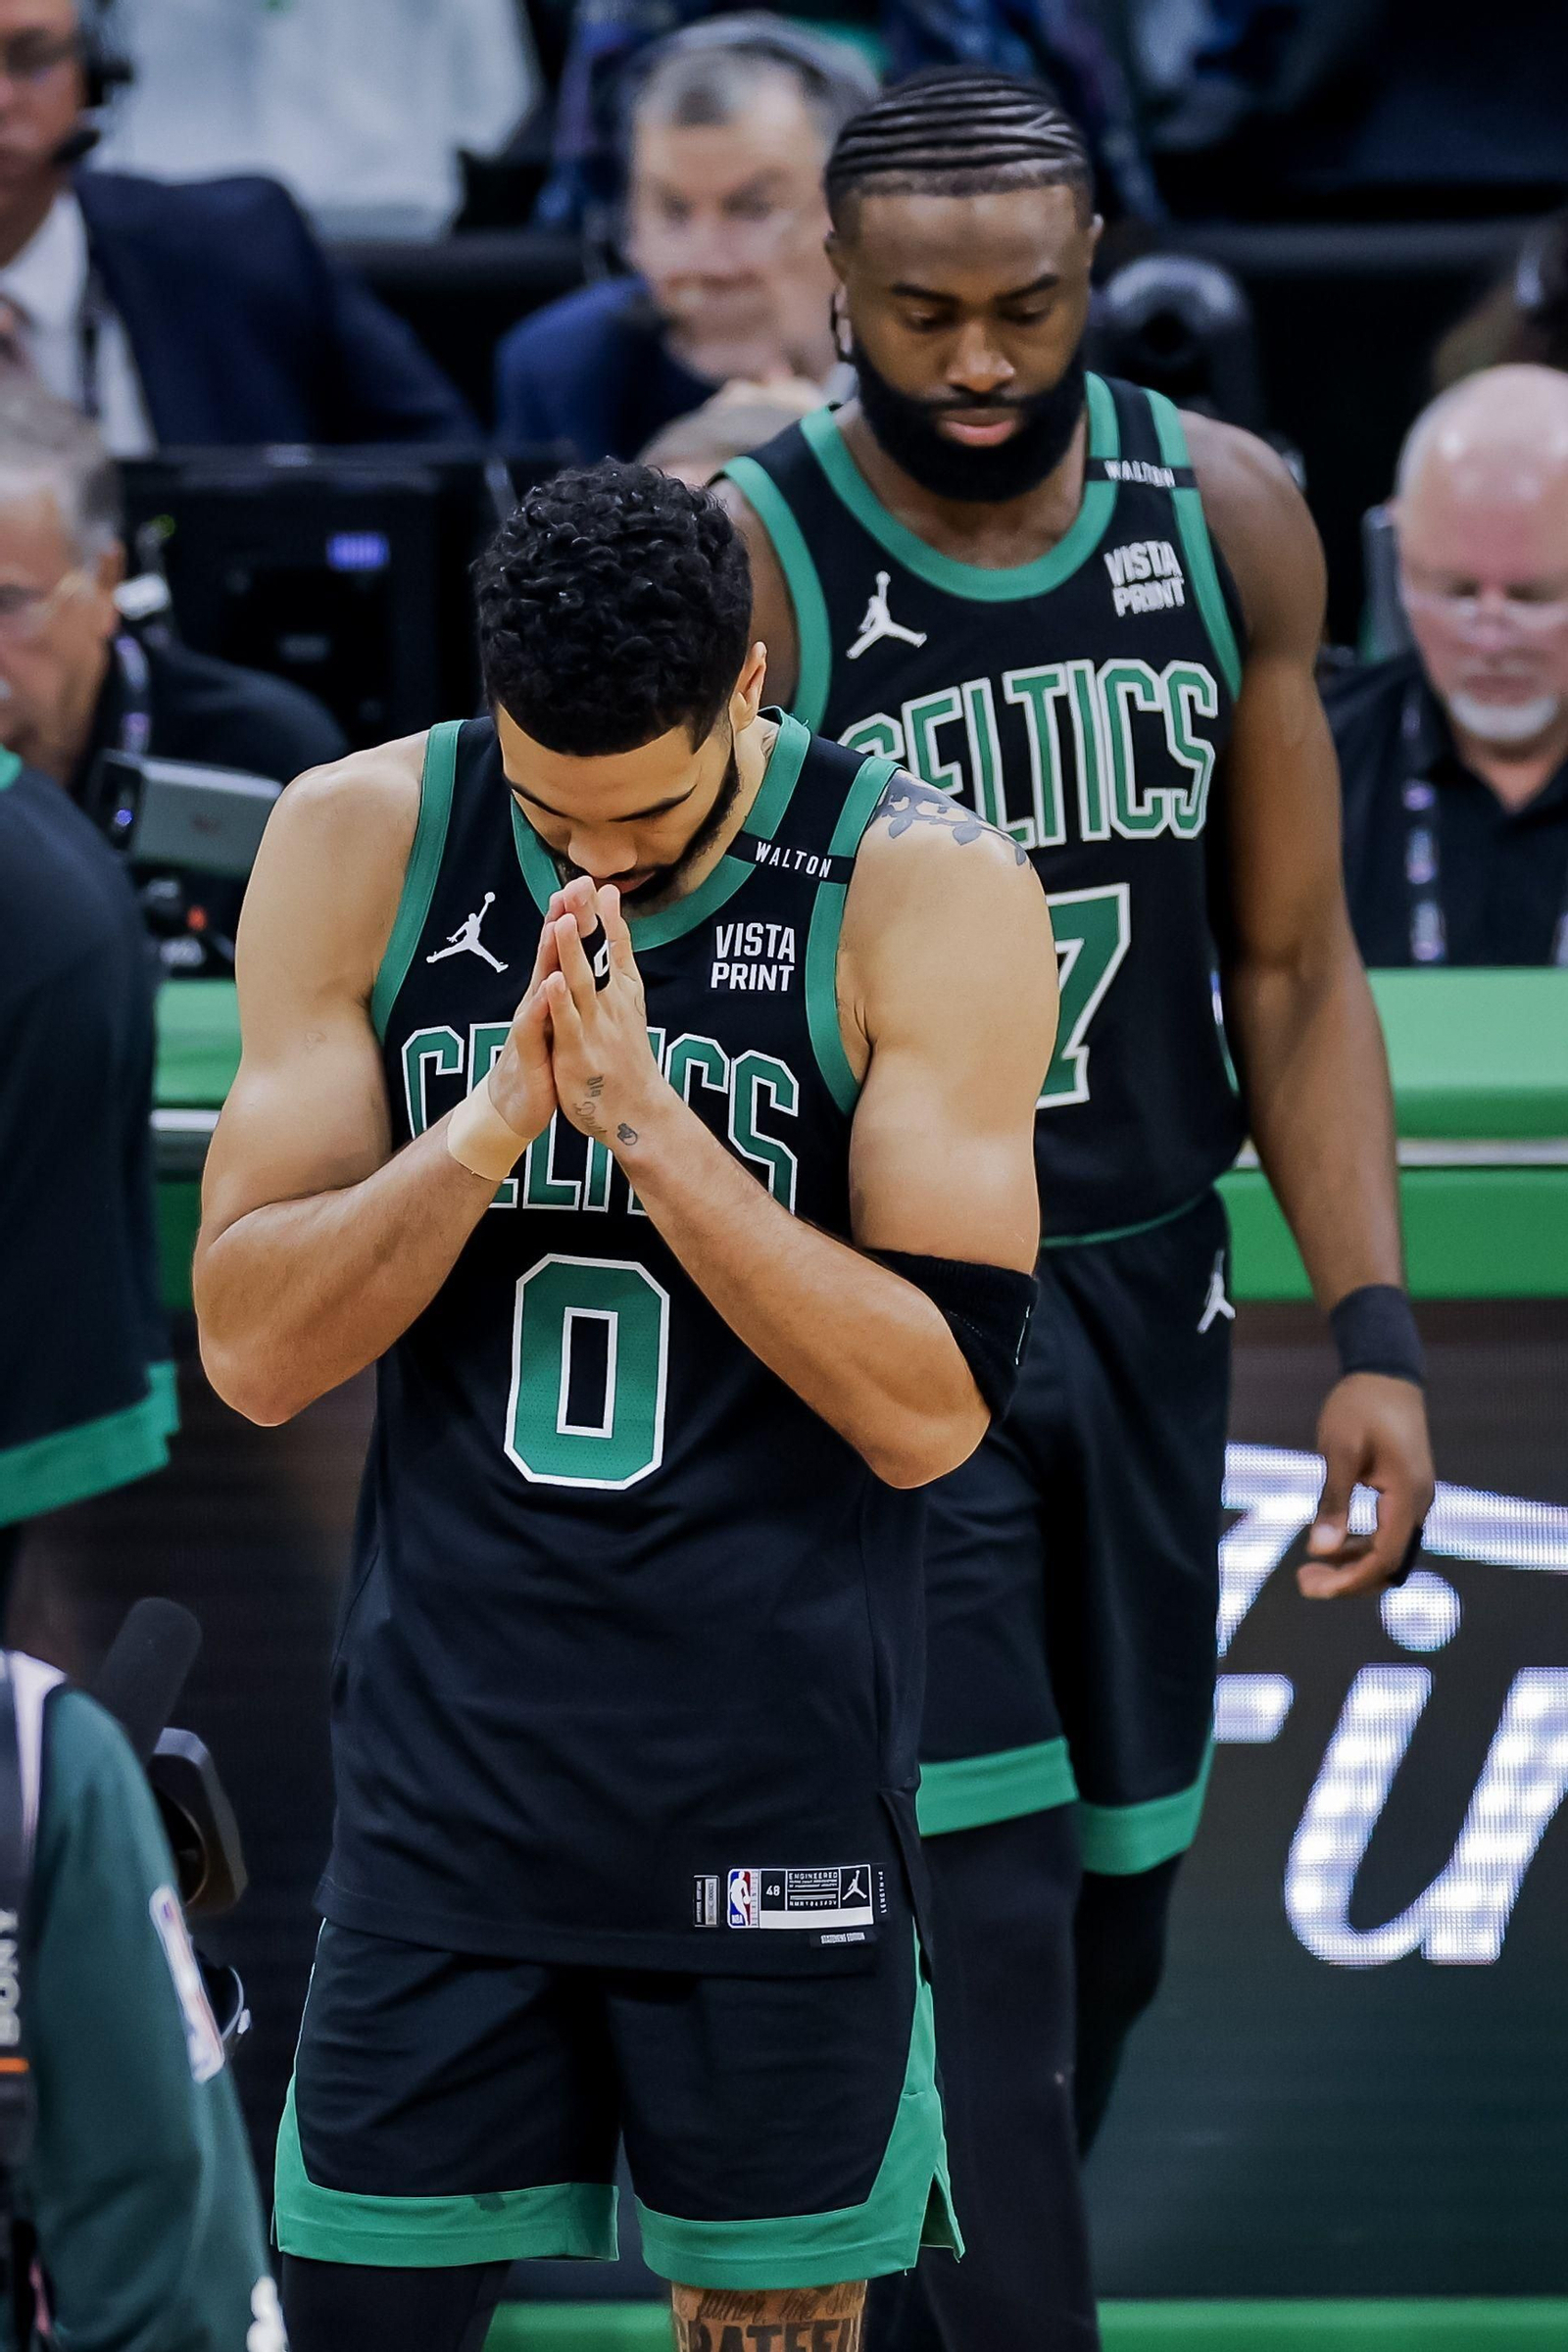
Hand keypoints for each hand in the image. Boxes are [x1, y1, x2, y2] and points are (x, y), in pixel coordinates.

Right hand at [484, 888, 592, 1140]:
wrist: (516, 1106)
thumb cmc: (544, 1058)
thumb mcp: (561, 1018)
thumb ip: (568, 986)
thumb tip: (580, 958)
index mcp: (554, 992)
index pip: (564, 948)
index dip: (575, 916)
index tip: (589, 883)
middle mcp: (540, 1000)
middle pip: (550, 954)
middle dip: (561, 920)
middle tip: (571, 886)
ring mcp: (531, 1022)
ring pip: (540, 982)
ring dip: (547, 954)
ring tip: (557, 924)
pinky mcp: (527, 1050)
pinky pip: (531, 1025)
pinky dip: (540, 1006)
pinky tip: (547, 988)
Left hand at [543, 879, 664, 1146]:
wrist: (636, 1111)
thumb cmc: (628, 1057)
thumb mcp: (629, 1004)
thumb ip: (622, 961)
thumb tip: (617, 923)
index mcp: (621, 991)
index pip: (614, 945)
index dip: (605, 915)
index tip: (599, 884)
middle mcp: (609, 1004)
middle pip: (594, 954)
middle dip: (584, 919)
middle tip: (580, 885)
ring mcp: (593, 1027)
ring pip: (579, 983)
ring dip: (569, 952)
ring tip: (562, 921)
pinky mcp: (577, 1052)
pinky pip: (565, 1022)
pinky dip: (557, 1001)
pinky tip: (549, 981)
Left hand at [1298, 1373, 1435, 1598]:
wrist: (1385, 1374)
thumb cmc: (1359, 1406)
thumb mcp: (1339, 1451)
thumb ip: (1332, 1501)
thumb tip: (1320, 1549)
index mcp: (1408, 1495)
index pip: (1385, 1558)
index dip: (1351, 1580)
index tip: (1315, 1588)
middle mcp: (1420, 1503)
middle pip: (1389, 1562)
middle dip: (1348, 1579)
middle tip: (1303, 1583)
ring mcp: (1415, 1499)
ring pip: (1388, 1550)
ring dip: (1352, 1565)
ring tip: (1308, 1569)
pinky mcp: (1405, 1493)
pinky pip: (1386, 1532)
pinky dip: (1359, 1545)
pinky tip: (1328, 1546)